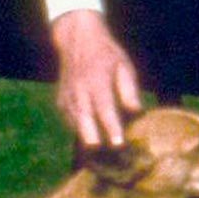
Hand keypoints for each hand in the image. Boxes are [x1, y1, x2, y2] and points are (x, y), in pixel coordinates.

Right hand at [51, 9, 141, 147]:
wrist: (77, 40)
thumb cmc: (107, 55)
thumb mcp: (124, 66)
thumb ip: (129, 90)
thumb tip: (136, 112)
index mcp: (97, 81)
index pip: (105, 108)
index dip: (112, 127)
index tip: (119, 144)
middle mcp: (79, 90)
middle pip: (84, 120)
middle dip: (93, 139)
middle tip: (103, 157)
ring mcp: (67, 96)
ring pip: (75, 123)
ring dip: (86, 139)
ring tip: (100, 156)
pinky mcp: (61, 101)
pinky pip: (70, 121)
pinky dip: (78, 131)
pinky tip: (90, 139)